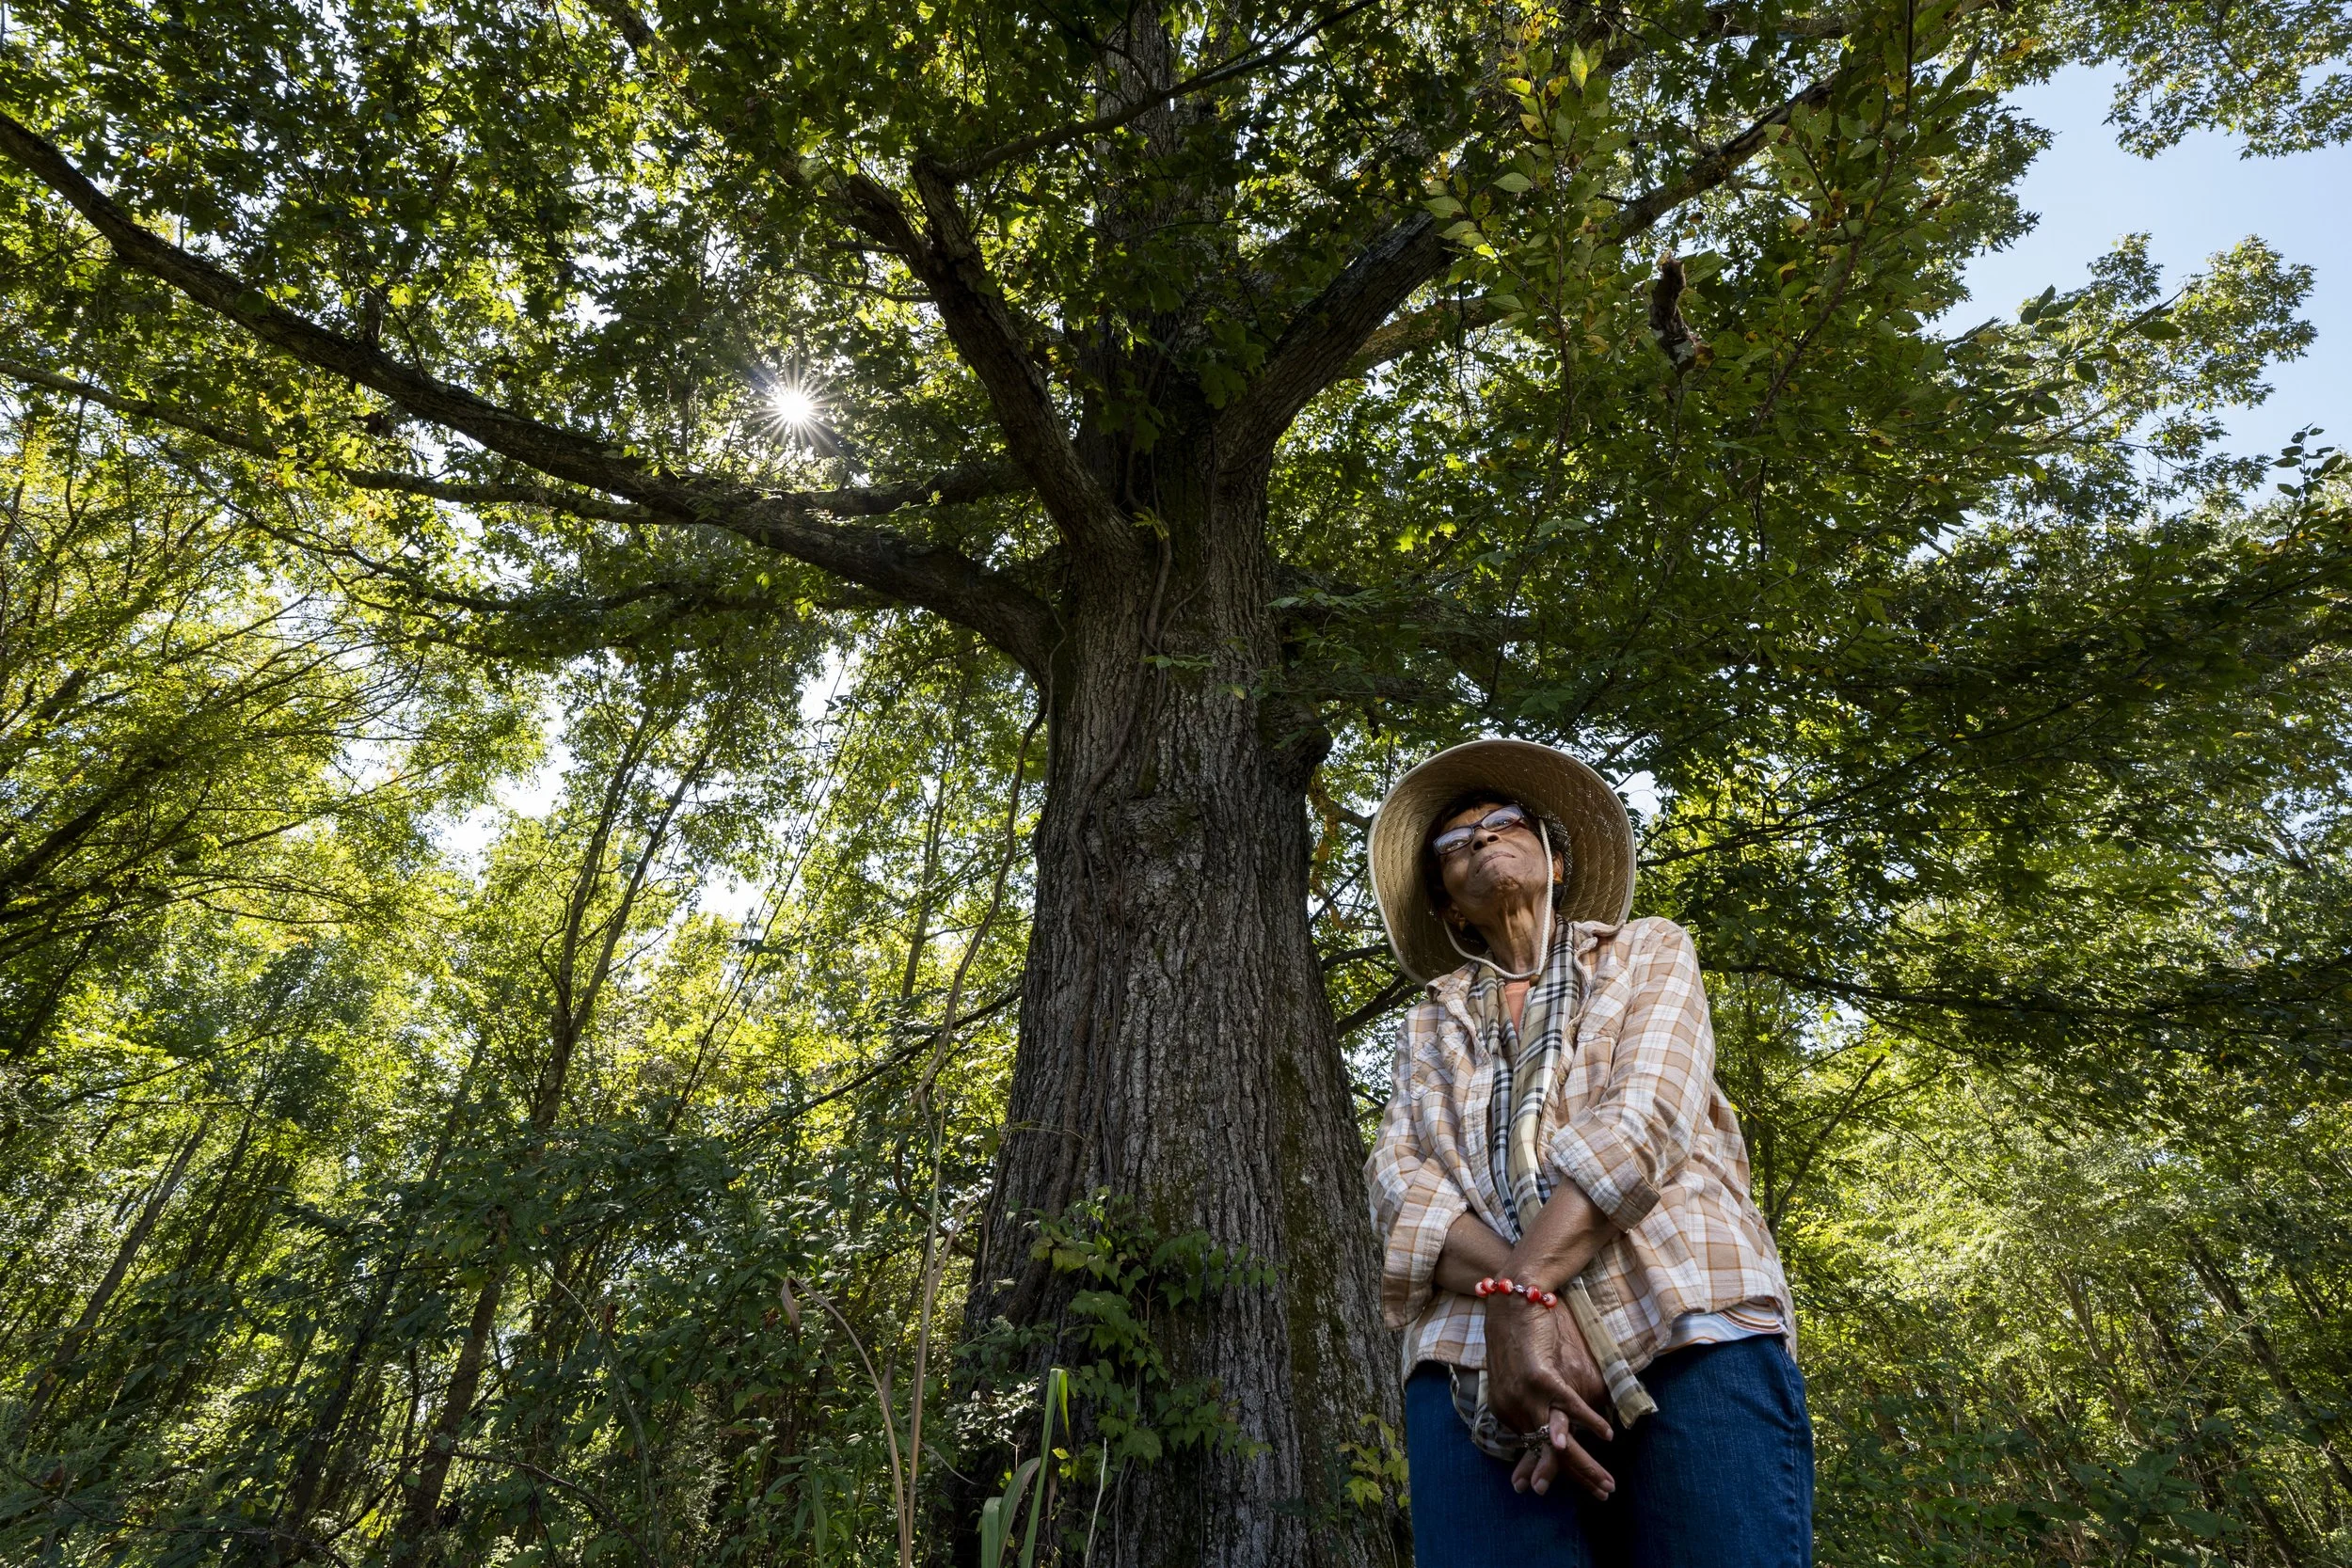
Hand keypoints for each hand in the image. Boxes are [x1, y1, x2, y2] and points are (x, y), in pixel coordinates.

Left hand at [1482, 1296, 1614, 1500]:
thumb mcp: (1524, 1377)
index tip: (1570, 1492)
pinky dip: (1590, 1422)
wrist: (1513, 1299)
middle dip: (1577, 1478)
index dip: (1553, 1473)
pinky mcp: (1541, 1377)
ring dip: (1587, 1464)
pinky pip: (1570, 1408)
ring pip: (1559, 1441)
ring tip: (1607, 1482)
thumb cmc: (1522, 1335)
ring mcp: (1526, 1394)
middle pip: (1547, 1455)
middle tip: (1602, 1496)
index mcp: (1507, 1410)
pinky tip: (1608, 1436)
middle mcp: (1514, 1408)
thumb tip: (1558, 1427)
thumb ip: (1537, 1404)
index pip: (1533, 1452)